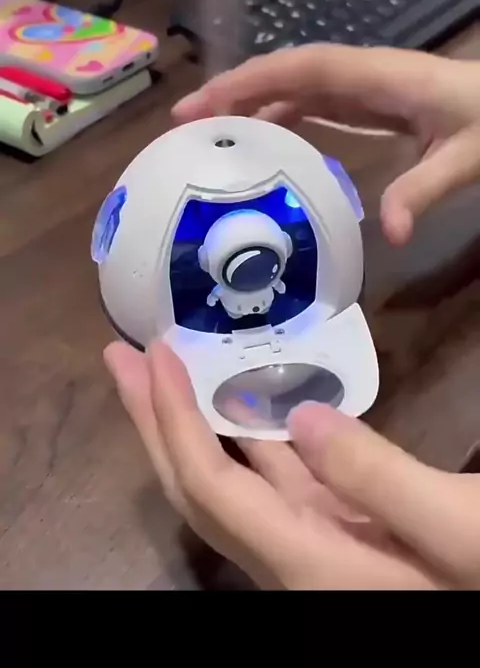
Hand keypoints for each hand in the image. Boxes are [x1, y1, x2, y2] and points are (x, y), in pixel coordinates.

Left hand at [105, 340, 479, 589]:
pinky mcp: (335, 528)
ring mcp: (310, 542)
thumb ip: (376, 478)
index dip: (173, 421)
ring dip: (191, 424)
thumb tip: (301, 415)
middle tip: (122, 359)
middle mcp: (289, 555)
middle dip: (153, 423)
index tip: (154, 357)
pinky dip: (247, 435)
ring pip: (229, 481)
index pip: (211, 487)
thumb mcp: (454, 532)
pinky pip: (272, 478)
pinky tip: (243, 400)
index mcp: (306, 562)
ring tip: (162, 370)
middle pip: (197, 489)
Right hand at [172, 44, 479, 245]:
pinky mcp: (367, 103)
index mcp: (376, 77)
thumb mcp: (465, 157)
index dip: (247, 83)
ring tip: (210, 134)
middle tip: (185, 124)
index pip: (299, 71)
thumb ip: (424, 190)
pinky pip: (311, 103)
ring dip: (250, 104)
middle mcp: (360, 75)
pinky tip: (262, 143)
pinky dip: (279, 117)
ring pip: (293, 86)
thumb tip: (387, 235)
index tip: (202, 107)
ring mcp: (362, 87)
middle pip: (284, 73)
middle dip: (233, 92)